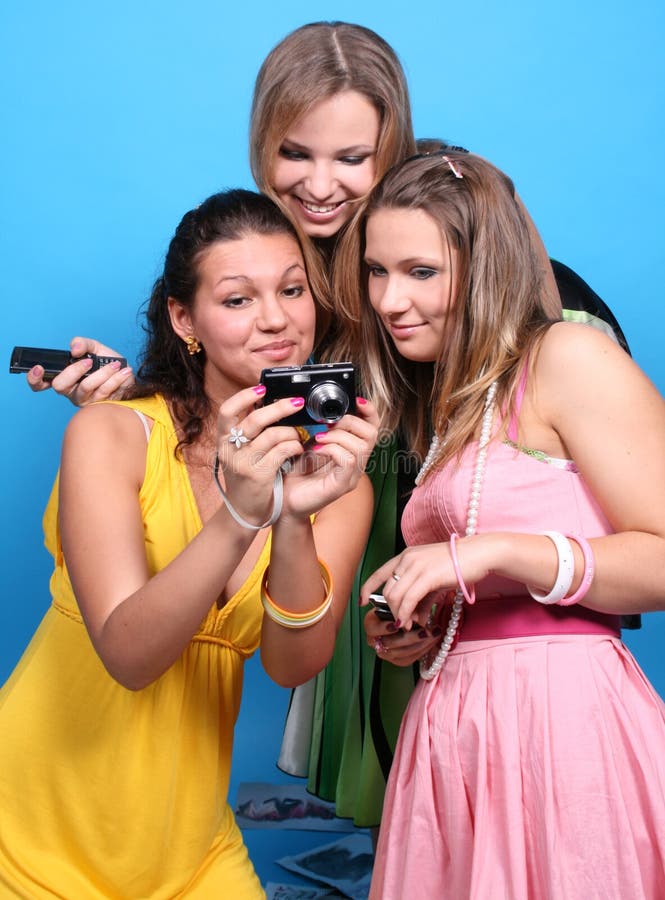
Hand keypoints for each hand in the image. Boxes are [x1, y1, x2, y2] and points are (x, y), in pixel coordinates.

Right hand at [26, 337, 133, 405]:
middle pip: (60, 386)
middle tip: (89, 362)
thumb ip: (83, 344)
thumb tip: (74, 349)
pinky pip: (105, 392)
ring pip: (86, 388)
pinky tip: (124, 371)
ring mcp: (84, 400)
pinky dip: (116, 379)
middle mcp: (71, 391)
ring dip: (103, 373)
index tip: (39, 368)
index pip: (41, 384)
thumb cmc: (108, 363)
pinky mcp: (99, 406)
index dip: (34, 379)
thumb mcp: (95, 348)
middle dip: (74, 371)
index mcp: (64, 378)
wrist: (128, 376)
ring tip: (116, 364)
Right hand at [215, 386, 307, 525]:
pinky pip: (281, 452)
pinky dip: (293, 447)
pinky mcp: (257, 475)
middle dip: (280, 408)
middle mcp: (229, 449)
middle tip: (297, 402)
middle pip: (255, 419)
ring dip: (291, 432)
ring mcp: (242, 463)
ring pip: (272, 435)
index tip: (262, 388)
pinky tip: (297, 450)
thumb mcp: (240, 452)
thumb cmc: (246, 477)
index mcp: (223, 440)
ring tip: (298, 434)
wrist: (243, 511)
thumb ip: (249, 433)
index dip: (244, 396)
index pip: (227, 410)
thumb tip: (270, 406)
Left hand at [281, 398, 378, 517]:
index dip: (369, 411)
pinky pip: (348, 460)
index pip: (373, 427)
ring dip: (337, 436)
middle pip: (372, 434)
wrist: (282, 500)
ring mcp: (351, 476)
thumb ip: (320, 428)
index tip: (355, 401)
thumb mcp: (308, 443)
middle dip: (349, 421)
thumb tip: (321, 409)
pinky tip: (316, 450)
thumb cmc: (294, 473)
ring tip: (318, 438)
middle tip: (327, 425)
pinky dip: (332, 449)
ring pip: (361, 446)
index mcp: (351, 451)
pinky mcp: (341, 486)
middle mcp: (356, 464)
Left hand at [361, 537, 491, 630]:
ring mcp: (416, 566)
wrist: (478, 554)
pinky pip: (408, 600)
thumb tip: (418, 620)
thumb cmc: (459, 565)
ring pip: (395, 596)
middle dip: (391, 611)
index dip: (367, 588)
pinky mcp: (427, 576)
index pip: (378, 572)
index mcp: (406, 556)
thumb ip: (423, 599)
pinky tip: (411, 623)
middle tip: (403, 624)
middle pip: (387, 590)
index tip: (362, 602)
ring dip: (399, 615)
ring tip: (409, 625)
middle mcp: (407, 559)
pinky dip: (406, 614)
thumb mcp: (435, 581)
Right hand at [363, 607, 441, 666]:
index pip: (373, 628)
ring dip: (419, 644)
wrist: (406, 617)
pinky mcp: (397, 660)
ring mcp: (385, 652)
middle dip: (409, 637)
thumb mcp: (400, 603)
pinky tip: (432, 640)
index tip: (397, 625)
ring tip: (433, 634)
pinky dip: (423, 650)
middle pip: (389, 643)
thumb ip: (404, 608)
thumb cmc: (401, 607)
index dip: (384, 628)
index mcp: (370, 623)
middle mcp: (375, 640)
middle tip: (424, 631)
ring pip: (401, 653)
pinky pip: (409, 659)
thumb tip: (415, 618)